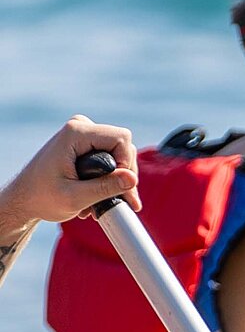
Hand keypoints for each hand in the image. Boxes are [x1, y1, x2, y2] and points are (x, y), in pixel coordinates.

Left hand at [0, 117, 138, 242]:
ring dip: (116, 181)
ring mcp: (83, 134)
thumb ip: (105, 188)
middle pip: (123, 146)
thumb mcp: (75, 198)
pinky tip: (97, 197)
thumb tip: (133, 179)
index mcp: (76, 133)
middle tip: (121, 202)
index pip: (122, 139)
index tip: (120, 189)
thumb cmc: (42, 198)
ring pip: (119, 153)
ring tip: (102, 203)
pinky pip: (110, 156)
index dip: (127, 164)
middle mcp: (80, 127)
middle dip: (124, 176)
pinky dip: (108, 179)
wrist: (24, 199)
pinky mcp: (84, 144)